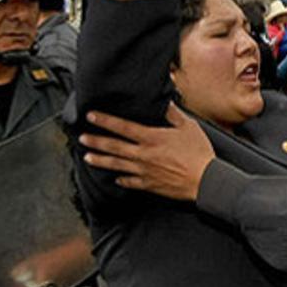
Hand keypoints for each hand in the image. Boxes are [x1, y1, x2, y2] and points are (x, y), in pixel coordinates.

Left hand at [79, 103, 213, 200]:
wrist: (205, 181)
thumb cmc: (199, 152)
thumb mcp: (188, 127)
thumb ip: (173, 114)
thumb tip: (163, 101)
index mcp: (151, 138)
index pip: (122, 127)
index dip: (105, 121)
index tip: (91, 116)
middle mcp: (143, 155)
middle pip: (114, 147)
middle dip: (95, 141)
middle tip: (81, 138)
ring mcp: (144, 171)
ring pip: (117, 165)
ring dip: (100, 160)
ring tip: (87, 157)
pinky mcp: (149, 185)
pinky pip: (130, 182)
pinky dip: (121, 179)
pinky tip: (115, 178)